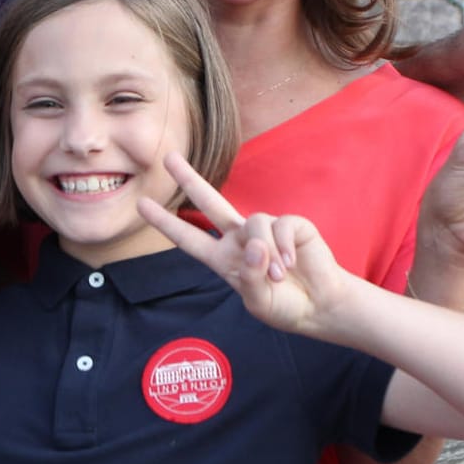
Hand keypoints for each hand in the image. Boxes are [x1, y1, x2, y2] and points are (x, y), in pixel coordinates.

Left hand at [138, 154, 357, 336]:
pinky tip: (292, 262)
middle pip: (210, 203)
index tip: (141, 203)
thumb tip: (254, 246)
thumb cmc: (286, 306)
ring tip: (280, 276)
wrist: (322, 306)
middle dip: (189, 179)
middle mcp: (240, 239)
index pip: (189, 238)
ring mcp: (265, 230)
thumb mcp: (260, 303)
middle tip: (168, 157)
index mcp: (224, 259)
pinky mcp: (292, 226)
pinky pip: (281, 225)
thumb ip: (251, 278)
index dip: (166, 222)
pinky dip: (285, 246)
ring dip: (267, 252)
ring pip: (255, 222)